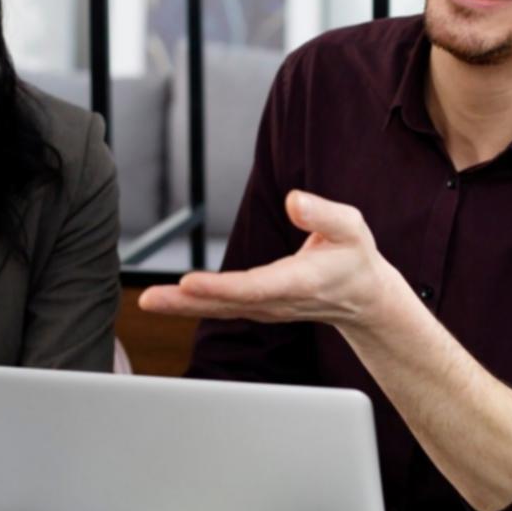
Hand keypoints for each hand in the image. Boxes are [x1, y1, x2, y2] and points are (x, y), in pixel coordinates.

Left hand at [137, 190, 403, 331]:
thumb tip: (294, 201)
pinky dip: (192, 305)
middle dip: (188, 302)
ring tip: (148, 300)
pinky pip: (221, 308)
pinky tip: (168, 300)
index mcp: (300, 282)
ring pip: (220, 309)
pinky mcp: (257, 307)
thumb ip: (323, 215)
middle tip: (150, 299)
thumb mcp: (351, 228)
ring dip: (182, 306)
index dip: (221, 286)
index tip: (190, 282)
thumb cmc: (354, 257)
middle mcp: (278, 301)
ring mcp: (266, 309)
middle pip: (227, 304)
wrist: (362, 298)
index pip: (254, 287)